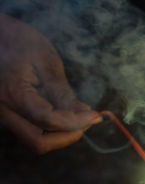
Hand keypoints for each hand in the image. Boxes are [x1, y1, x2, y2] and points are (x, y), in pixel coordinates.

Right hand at [0, 13, 101, 153]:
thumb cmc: (22, 42)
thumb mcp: (46, 60)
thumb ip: (62, 90)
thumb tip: (83, 112)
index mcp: (13, 93)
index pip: (47, 120)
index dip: (75, 122)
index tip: (96, 115)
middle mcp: (3, 110)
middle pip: (38, 141)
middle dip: (69, 135)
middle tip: (90, 120)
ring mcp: (3, 115)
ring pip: (34, 140)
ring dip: (61, 135)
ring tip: (82, 118)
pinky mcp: (8, 115)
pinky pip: (31, 132)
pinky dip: (52, 130)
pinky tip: (67, 115)